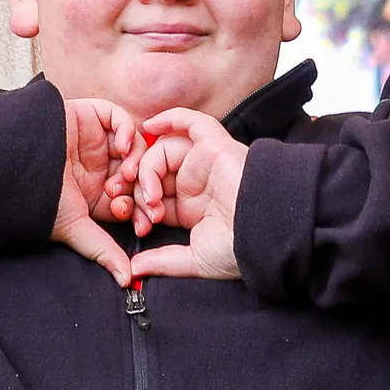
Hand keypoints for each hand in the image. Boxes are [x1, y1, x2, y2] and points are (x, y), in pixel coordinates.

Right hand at [52, 98, 142, 285]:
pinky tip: (123, 146)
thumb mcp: (76, 227)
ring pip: (132, 147)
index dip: (142, 210)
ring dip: (137, 160)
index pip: (132, 200)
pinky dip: (127, 130)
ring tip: (128, 173)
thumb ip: (103, 250)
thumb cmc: (40, 199)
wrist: (12, 164)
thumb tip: (126, 280)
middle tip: (146, 199)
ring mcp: (95, 141)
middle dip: (144, 188)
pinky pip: (118, 118)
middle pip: (137, 173)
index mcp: (96, 194)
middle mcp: (99, 167)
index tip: (145, 222)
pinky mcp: (89, 116)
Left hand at [129, 109, 247, 281]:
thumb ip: (163, 262)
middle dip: (133, 186)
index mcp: (192, 209)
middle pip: (153, 172)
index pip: (152, 198)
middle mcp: (196, 183)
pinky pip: (190, 122)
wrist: (266, 233)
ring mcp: (204, 163)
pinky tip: (149, 126)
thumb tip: (133, 270)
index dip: (136, 208)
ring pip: (163, 151)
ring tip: (148, 194)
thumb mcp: (194, 260)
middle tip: (123, 202)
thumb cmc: (239, 249)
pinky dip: (170, 118)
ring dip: (147, 169)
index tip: (132, 225)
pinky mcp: (215, 146)